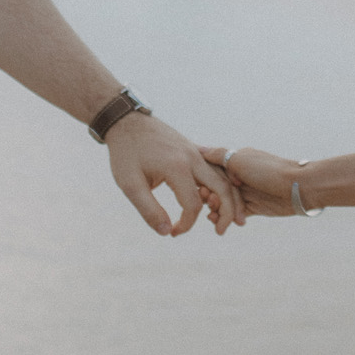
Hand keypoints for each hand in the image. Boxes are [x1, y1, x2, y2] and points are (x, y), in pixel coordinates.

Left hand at [109, 113, 243, 234]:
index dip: (186, 224)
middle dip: (226, 213)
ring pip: (223, 177)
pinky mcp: (194, 150)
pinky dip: (221, 186)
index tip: (173, 232)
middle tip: (221, 231)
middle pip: (222, 188)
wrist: (127, 122)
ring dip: (229, 199)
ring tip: (227, 218)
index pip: (193, 204)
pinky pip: (215, 169)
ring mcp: (196, 152)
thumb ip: (148, 210)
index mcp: (177, 167)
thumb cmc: (126, 153)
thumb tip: (165, 232)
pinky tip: (216, 199)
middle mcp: (193, 158)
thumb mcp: (129, 184)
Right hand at [209, 146, 304, 217]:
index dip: (205, 180)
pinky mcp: (254, 207)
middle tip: (210, 203)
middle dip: (210, 197)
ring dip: (216, 210)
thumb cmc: (269, 171)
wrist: (297, 188)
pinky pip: (234, 213)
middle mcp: (241, 175)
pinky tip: (219, 223)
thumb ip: (220, 156)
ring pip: (224, 202)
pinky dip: (226, 218)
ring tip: (213, 217)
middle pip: (217, 188)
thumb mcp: (241, 159)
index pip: (213, 170)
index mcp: (237, 160)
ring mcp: (247, 192)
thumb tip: (199, 149)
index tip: (202, 189)